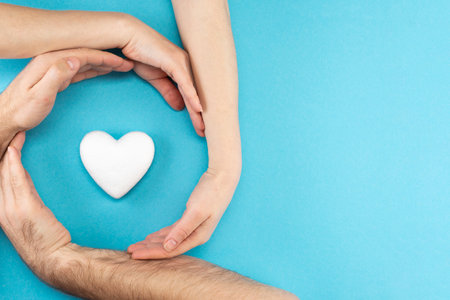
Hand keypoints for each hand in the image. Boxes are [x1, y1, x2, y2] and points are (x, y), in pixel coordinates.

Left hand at [0, 48, 132, 131]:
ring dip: (102, 63)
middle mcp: (53, 62)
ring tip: (120, 66)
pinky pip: (79, 70)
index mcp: (50, 62)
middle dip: (108, 58)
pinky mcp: (56, 77)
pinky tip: (102, 71)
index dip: (105, 57)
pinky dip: (93, 70)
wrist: (8, 116)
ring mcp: (55, 69)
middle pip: (86, 55)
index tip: (122, 62)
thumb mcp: (39, 94)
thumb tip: (75, 59)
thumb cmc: (22, 109)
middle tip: (127, 64)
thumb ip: (57, 75)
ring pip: (84, 61)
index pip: (84, 54)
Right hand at [0, 132, 70, 274]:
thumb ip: (24, 194)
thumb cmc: (43, 237)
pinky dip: (15, 165)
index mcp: (1, 210)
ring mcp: (11, 209)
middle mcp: (1, 209)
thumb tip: (23, 175)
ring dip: (10, 153)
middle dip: (3, 152)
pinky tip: (14, 151)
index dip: (1, 160)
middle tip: (10, 133)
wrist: (52, 257)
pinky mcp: (24, 208)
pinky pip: (17, 181)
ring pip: (6, 174)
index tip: (5, 144)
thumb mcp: (31, 213)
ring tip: (14, 135)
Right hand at [120, 16, 204, 135]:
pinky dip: (192, 96)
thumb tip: (179, 107)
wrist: (129, 37)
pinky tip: (198, 108)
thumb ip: (169, 92)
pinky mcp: (175, 61)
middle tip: (205, 132)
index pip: (191, 94)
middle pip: (195, 94)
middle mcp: (186, 64)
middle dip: (200, 115)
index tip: (200, 127)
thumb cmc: (141, 54)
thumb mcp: (156, 79)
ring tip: (202, 125)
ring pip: (192, 90)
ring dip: (197, 110)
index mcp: (183, 68)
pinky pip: (185, 82)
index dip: (195, 112)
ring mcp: (182, 62)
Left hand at [128, 169, 238, 258]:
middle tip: (129, 251)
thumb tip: (168, 247)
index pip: (170, 250)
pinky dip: (160, 234)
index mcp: (197, 237)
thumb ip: (182, 230)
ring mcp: (192, 228)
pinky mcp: (190, 219)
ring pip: (168, 239)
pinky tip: (150, 237)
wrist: (222, 178)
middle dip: (148, 249)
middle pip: (168, 247)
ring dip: (152, 243)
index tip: (135, 254)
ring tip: (136, 245)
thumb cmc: (211, 194)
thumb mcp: (196, 212)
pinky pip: (172, 231)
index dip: (151, 253)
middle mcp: (195, 235)